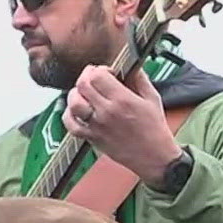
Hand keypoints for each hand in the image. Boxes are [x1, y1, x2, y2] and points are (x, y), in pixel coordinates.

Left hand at [62, 65, 182, 184]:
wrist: (154, 157)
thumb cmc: (155, 129)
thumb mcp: (152, 98)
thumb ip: (140, 79)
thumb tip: (131, 65)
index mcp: (123, 100)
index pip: (98, 76)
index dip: (99, 69)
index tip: (107, 72)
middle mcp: (107, 112)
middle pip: (83, 86)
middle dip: (86, 76)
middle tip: (92, 77)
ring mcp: (97, 126)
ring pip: (74, 103)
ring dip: (75, 93)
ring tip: (83, 92)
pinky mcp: (92, 138)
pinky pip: (71, 125)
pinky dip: (68, 115)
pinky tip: (75, 110)